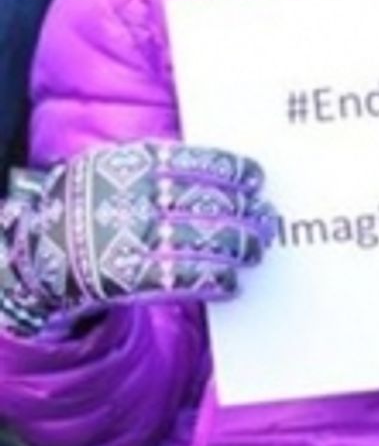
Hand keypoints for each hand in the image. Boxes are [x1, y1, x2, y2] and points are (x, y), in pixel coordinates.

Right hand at [0, 140, 275, 335]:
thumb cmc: (97, 203)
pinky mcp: (128, 277)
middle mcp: (134, 198)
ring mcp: (130, 238)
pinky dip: (216, 281)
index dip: (234, 172)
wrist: (43, 251)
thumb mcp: (118, 167)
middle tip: (267, 219)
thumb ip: (163, 162)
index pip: (198, 163)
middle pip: (208, 204)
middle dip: (245, 213)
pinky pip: (185, 278)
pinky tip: (232, 282)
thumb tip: (227, 170)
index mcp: (134, 163)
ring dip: (238, 248)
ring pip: (203, 242)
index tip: (257, 178)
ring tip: (256, 250)